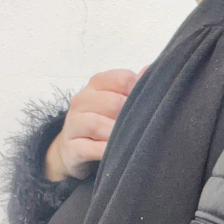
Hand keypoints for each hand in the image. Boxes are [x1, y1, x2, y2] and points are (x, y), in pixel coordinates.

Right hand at [44, 65, 149, 180]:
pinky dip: (105, 151)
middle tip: (144, 127)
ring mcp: (74, 123)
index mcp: (96, 84)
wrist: (72, 149)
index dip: (140, 92)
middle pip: (113, 103)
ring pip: (97, 124)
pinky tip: (117, 154)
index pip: (122, 79)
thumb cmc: (102, 121)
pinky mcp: (72, 147)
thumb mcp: (116, 101)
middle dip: (131, 116)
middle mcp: (82, 100)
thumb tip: (149, 69)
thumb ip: (132, 87)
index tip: (152, 104)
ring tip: (131, 142)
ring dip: (117, 134)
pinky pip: (90, 148)